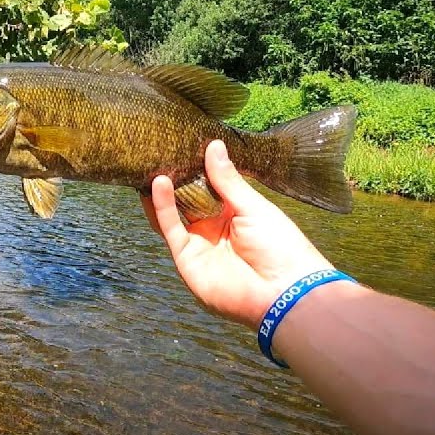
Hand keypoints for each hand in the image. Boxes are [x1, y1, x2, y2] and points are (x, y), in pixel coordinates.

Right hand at [141, 140, 332, 328]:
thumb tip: (213, 145)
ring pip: (173, 213)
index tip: (184, 142)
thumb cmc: (279, 246)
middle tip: (160, 148)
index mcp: (235, 214)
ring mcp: (199, 244)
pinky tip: (159, 183)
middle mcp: (213, 228)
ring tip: (152, 162)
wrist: (283, 292)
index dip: (197, 167)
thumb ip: (227, 180)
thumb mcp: (253, 206)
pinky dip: (162, 207)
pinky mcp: (186, 259)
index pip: (209, 186)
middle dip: (175, 176)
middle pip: (187, 198)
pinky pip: (171, 230)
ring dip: (162, 190)